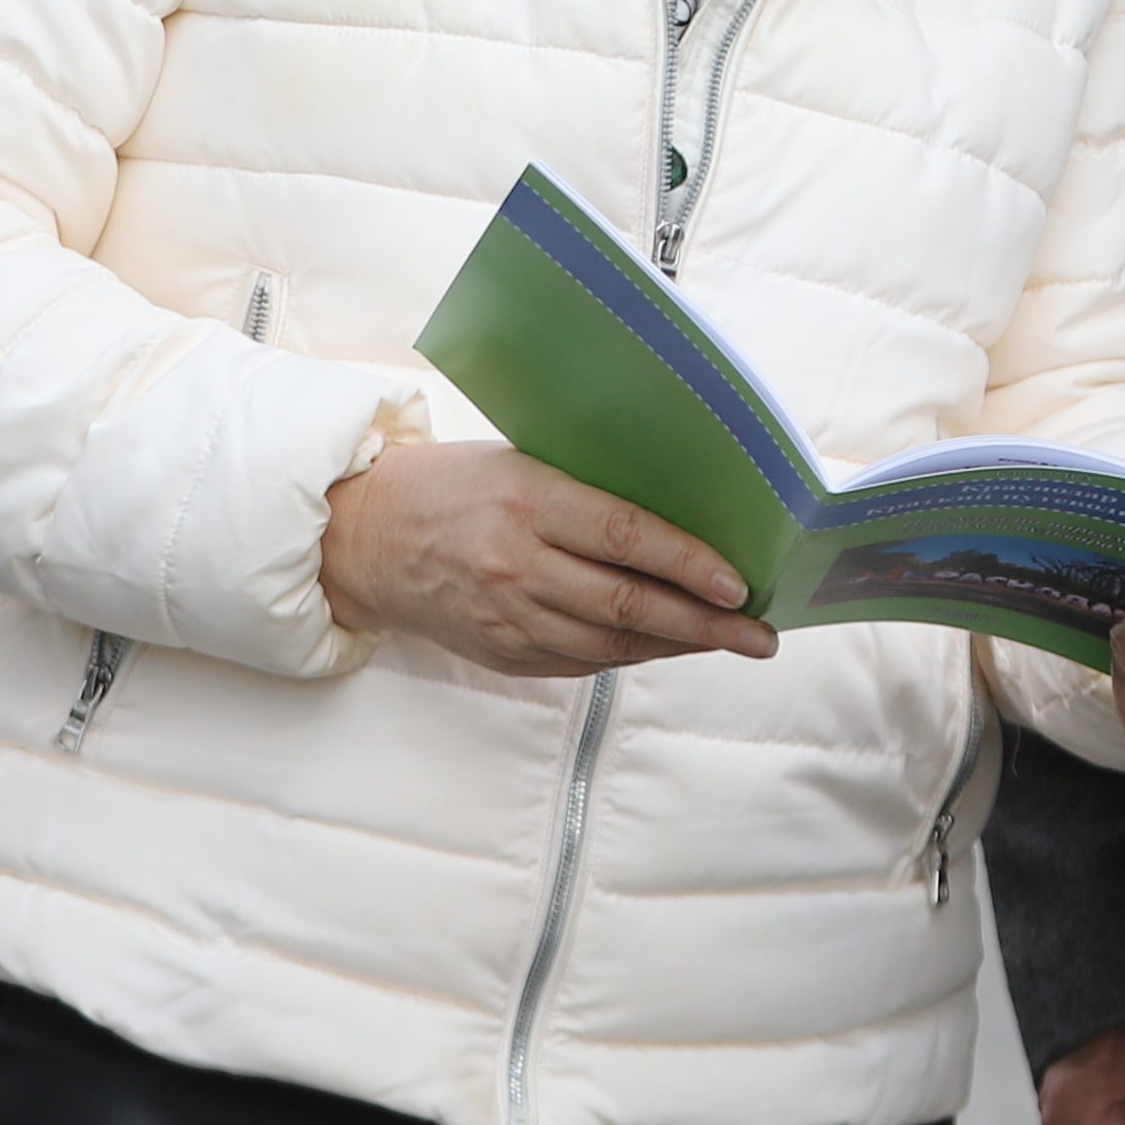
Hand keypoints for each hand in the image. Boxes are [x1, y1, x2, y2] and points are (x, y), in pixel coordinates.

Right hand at [317, 440, 774, 678]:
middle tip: (759, 634)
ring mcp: (508, 617)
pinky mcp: (501, 652)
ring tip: (728, 642)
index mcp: (525, 502)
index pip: (625, 537)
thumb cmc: (452, 485)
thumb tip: (675, 520)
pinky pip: (582, 661)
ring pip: (611, 642)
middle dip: (705, 623)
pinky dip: (631, 656)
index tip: (739, 583)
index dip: (689, 564)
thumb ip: (584, 491)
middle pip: (628, 602)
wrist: (365, 538)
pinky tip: (665, 647)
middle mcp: (516, 565)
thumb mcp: (517, 462)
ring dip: (677, 645)